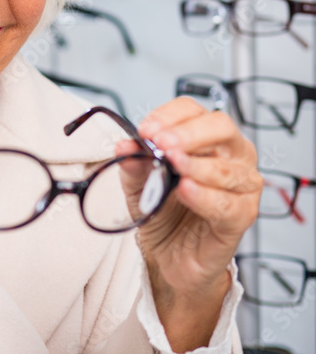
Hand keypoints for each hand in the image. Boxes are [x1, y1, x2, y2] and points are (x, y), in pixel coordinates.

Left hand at [118, 97, 260, 350]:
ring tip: (173, 165)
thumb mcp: (138, 183)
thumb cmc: (164, 210)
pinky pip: (228, 204)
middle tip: (162, 143)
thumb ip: (133, 164)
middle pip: (220, 128)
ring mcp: (241, 186)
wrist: (170, 255)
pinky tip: (187, 190)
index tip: (146, 129)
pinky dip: (206, 196)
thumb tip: (124, 145)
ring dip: (197, 165)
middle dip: (188, 134)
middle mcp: (231, 155)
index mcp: (206, 138)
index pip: (193, 110)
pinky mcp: (242, 216)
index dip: (169, 116)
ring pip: (227, 168)